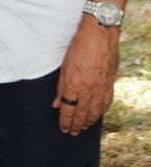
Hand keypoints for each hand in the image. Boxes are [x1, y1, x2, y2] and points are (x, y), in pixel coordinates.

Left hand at [53, 16, 119, 135]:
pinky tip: (97, 115)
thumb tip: (56, 104)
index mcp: (73, 84)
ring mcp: (101, 87)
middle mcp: (88, 89)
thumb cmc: (79, 46)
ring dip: (88, 122)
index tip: (63, 129)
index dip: (65, 121)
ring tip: (83, 128)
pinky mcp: (110, 83)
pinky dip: (101, 111)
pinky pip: (106, 103)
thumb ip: (60, 87)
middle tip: (72, 133)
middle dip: (76, 125)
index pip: (68, 110)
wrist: (100, 34)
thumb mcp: (64, 65)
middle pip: (81, 114)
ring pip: (95, 111)